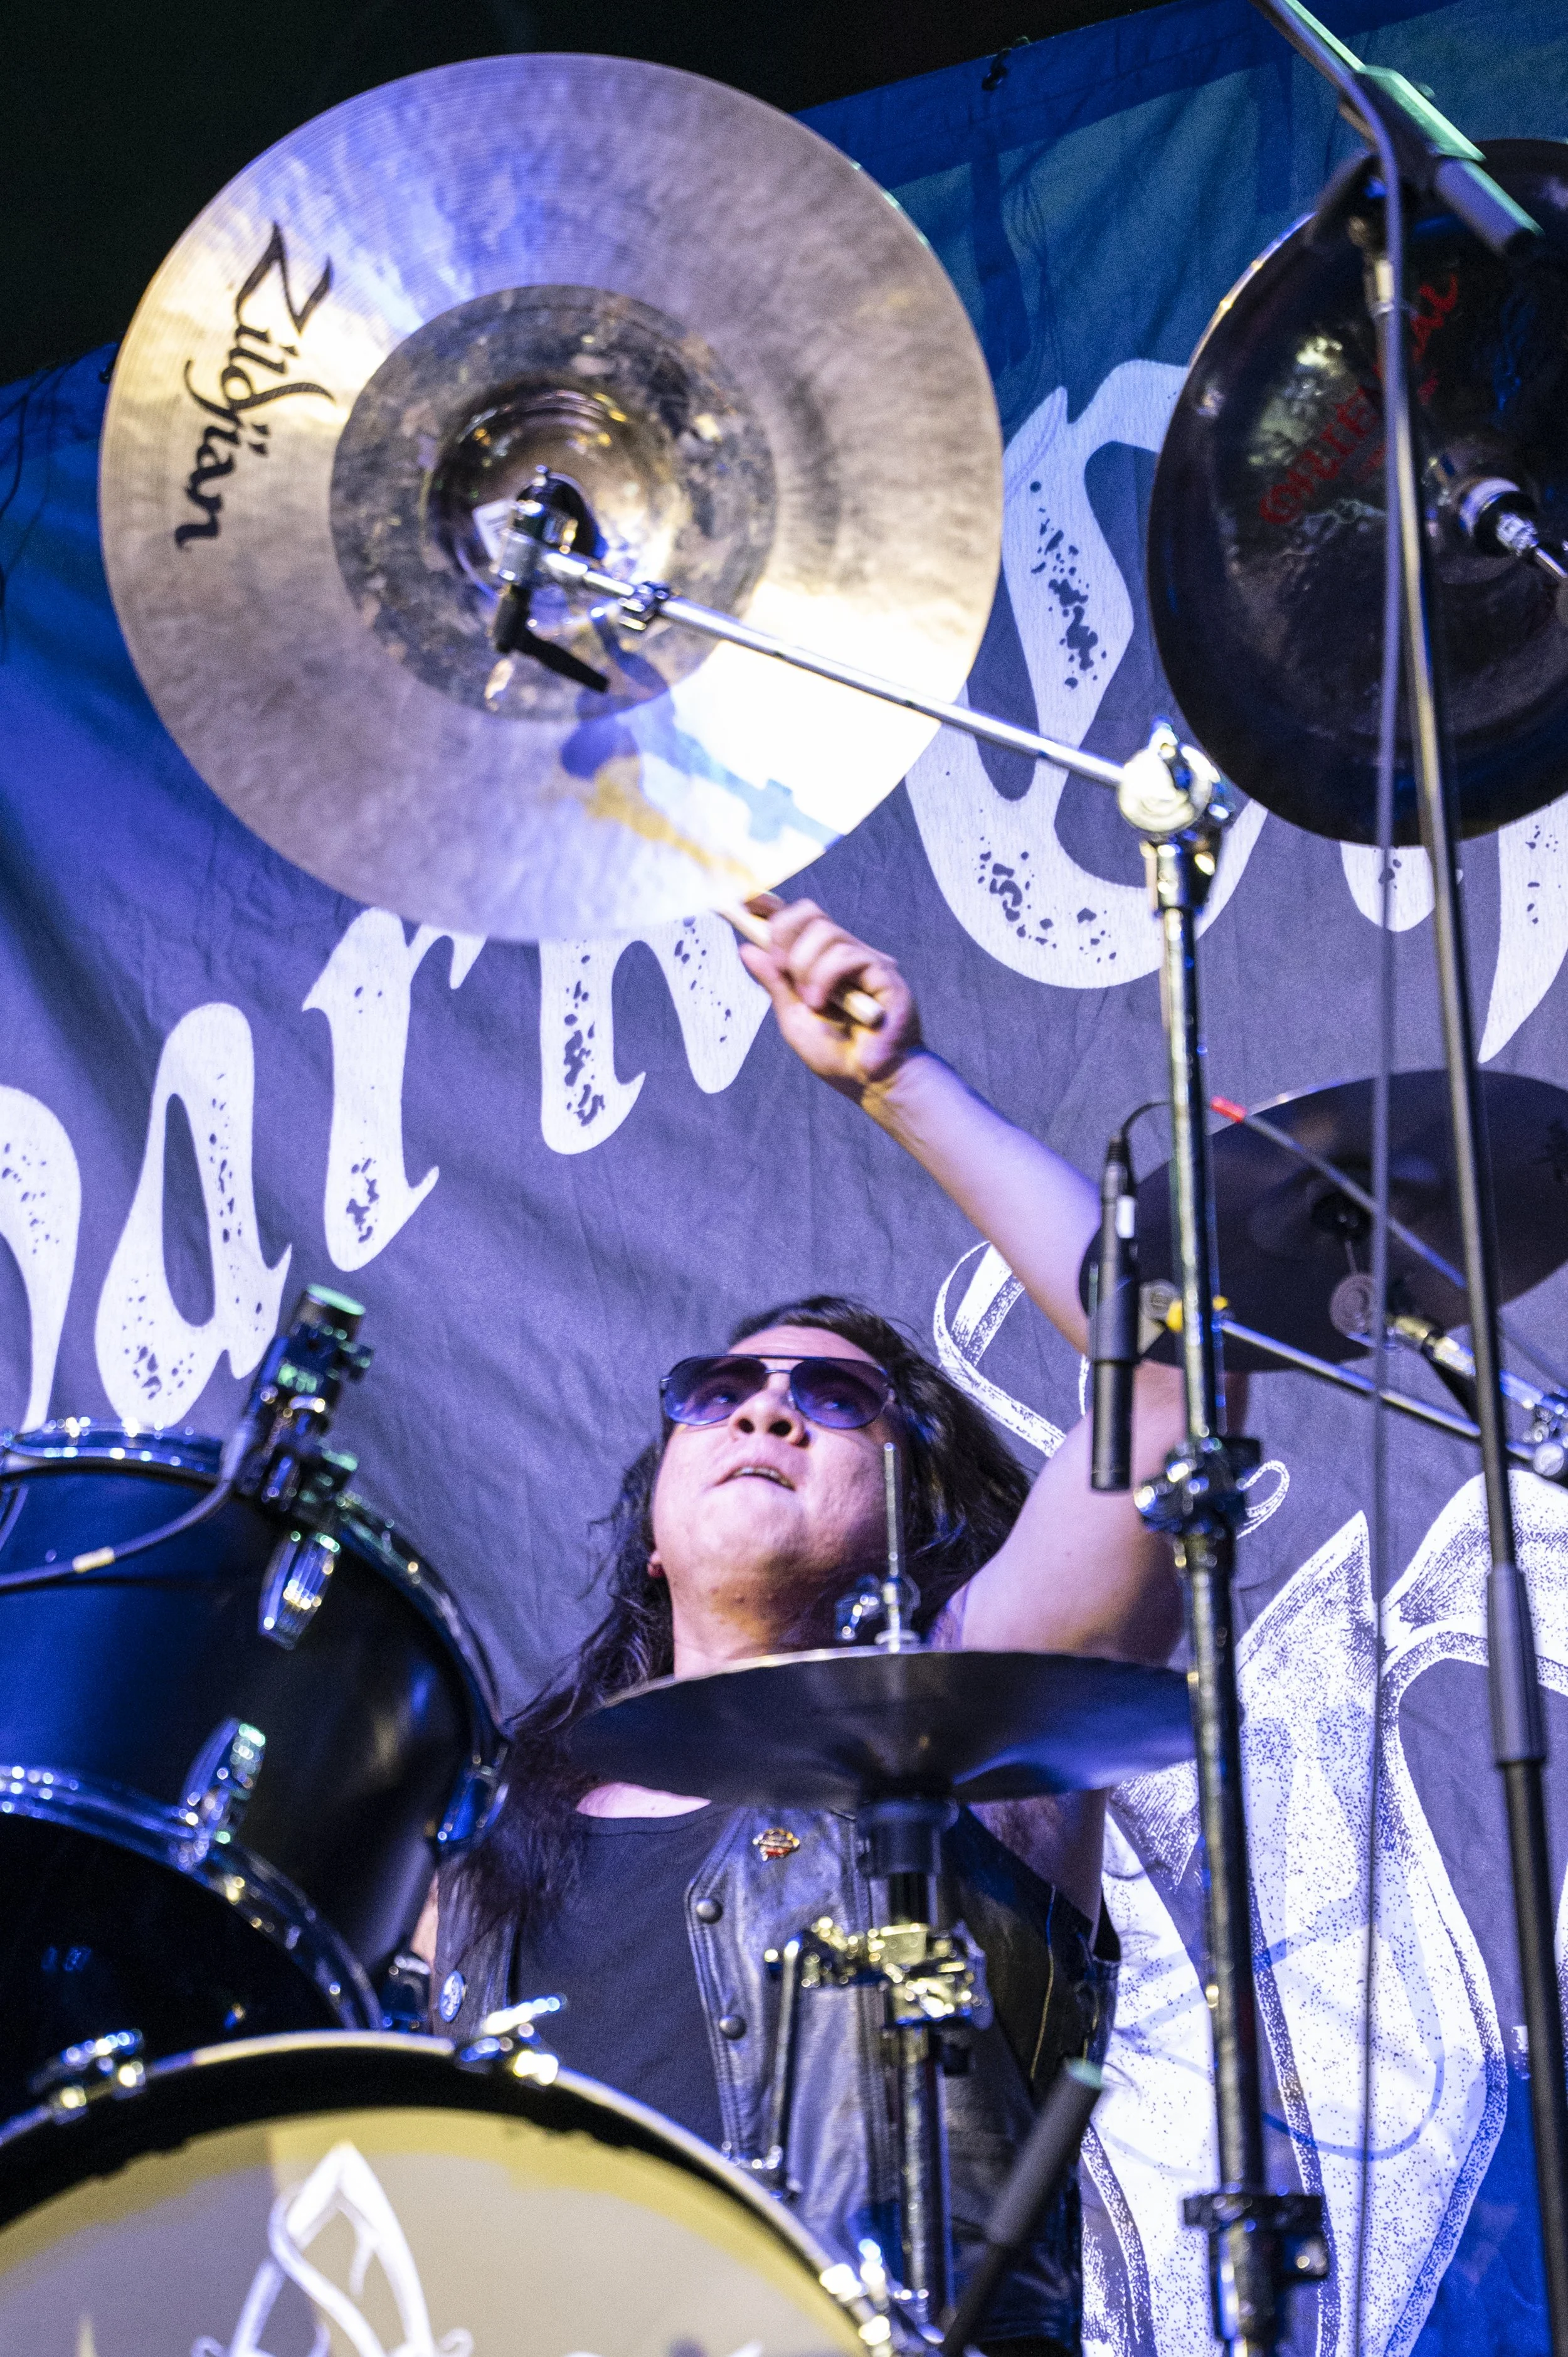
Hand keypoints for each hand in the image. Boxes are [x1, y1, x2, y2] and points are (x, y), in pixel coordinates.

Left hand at [738, 896, 919, 1096]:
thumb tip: (747, 948)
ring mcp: (865, 961)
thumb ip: (774, 982)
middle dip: (784, 936)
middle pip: (809, 913)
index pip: (796, 920)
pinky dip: (825, 978)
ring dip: (806, 968)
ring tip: (812, 1003)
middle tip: (783, 971)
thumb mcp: (793, 1017)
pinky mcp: (884, 971)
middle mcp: (843, 955)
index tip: (746, 901)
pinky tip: (823, 1003)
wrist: (872, 1081)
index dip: (771, 906)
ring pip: (825, 931)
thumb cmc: (837, 1056)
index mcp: (820, 963)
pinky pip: (847, 954)